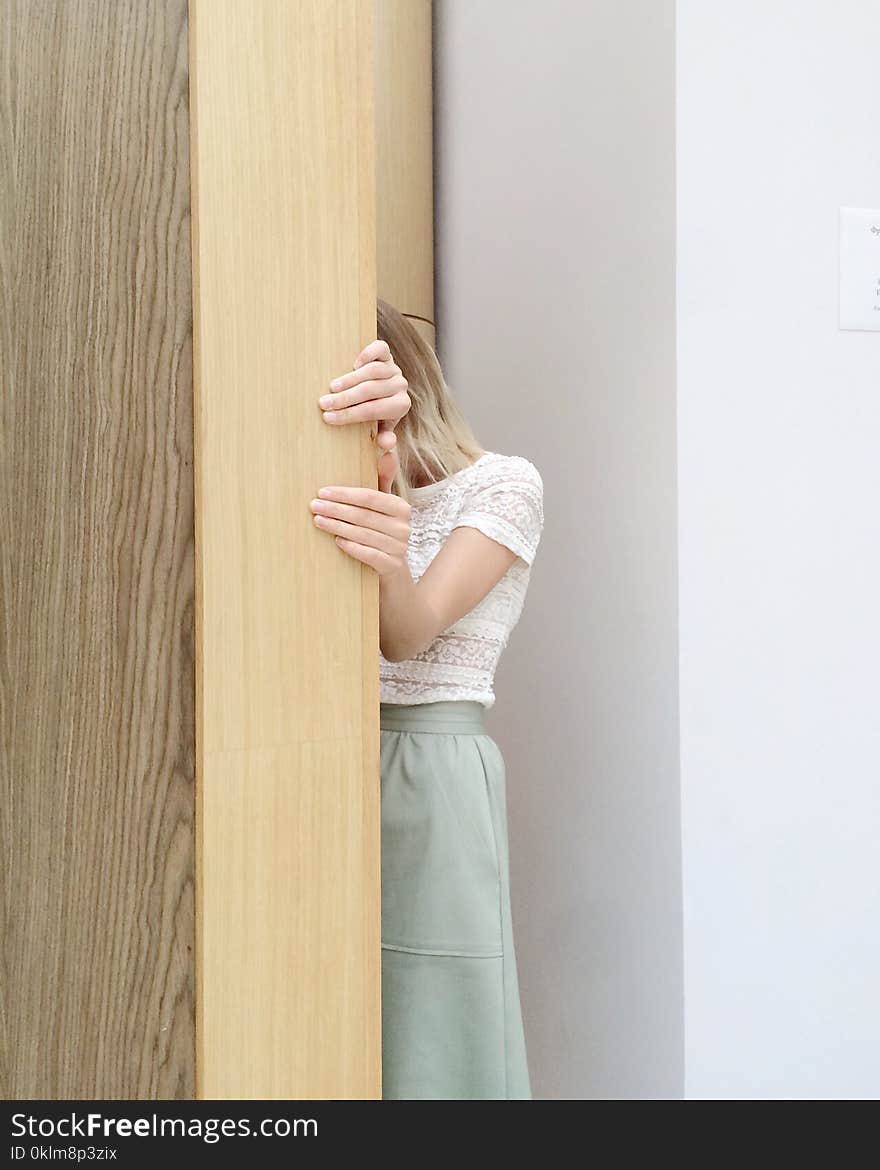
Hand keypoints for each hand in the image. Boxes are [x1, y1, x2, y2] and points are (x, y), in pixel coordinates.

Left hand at [309, 484, 410, 577]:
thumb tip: (388, 450)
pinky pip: (370, 555)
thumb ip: (383, 478)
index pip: (370, 497)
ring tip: (318, 521)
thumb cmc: (381, 529)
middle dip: (336, 509)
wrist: (392, 567)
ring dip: (338, 527)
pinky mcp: (392, 566)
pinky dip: (352, 547)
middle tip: (314, 505)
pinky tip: (337, 541)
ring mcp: (399, 548)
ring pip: (364, 534)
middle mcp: (403, 527)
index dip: (345, 494)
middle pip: (364, 515)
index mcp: (401, 507)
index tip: (322, 491)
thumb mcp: (383, 505)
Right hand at [319, 339, 410, 456]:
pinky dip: (367, 354)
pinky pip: (380, 350)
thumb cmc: (378, 412)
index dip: (349, 415)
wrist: (386, 390)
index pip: (372, 410)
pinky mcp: (387, 355)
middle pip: (370, 391)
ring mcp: (394, 368)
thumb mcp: (381, 428)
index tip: (328, 417)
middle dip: (344, 398)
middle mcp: (400, 386)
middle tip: (323, 403)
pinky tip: (354, 364)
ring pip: (372, 371)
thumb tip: (387, 443)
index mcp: (400, 406)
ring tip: (331, 387)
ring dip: (349, 379)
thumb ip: (384, 437)